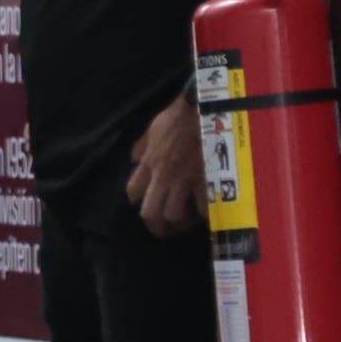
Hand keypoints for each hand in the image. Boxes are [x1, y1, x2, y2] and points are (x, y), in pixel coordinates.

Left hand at [126, 94, 205, 238]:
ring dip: (181, 223)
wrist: (200, 111)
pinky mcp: (203, 180)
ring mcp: (183, 181)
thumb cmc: (176, 118)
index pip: (132, 192)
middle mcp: (162, 177)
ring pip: (174, 215)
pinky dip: (205, 215)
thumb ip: (142, 147)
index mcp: (148, 164)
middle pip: (150, 213)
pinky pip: (203, 208)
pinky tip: (208, 214)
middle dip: (156, 226)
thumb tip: (134, 159)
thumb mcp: (152, 130)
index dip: (137, 202)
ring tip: (188, 223)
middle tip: (166, 230)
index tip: (146, 203)